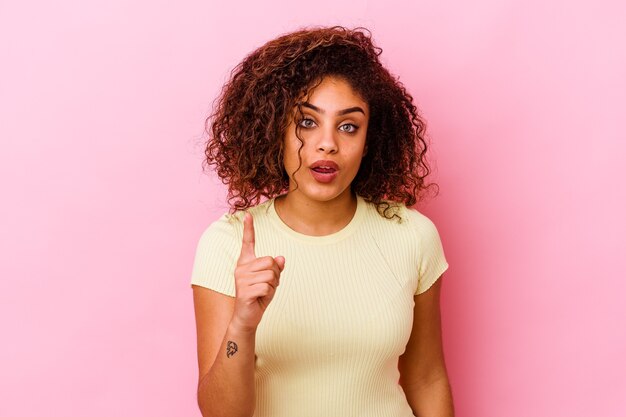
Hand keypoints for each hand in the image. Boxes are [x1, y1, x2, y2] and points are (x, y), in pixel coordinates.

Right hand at [231, 212, 284, 332]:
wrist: (247, 317)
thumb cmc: (258, 296)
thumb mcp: (270, 281)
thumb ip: (275, 269)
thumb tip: (281, 258)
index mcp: (245, 263)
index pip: (248, 243)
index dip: (249, 229)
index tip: (247, 215)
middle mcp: (241, 268)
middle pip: (269, 261)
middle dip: (275, 274)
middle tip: (268, 285)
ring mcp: (241, 279)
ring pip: (270, 274)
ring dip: (273, 285)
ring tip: (263, 292)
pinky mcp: (244, 290)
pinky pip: (267, 287)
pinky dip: (269, 294)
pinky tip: (260, 298)